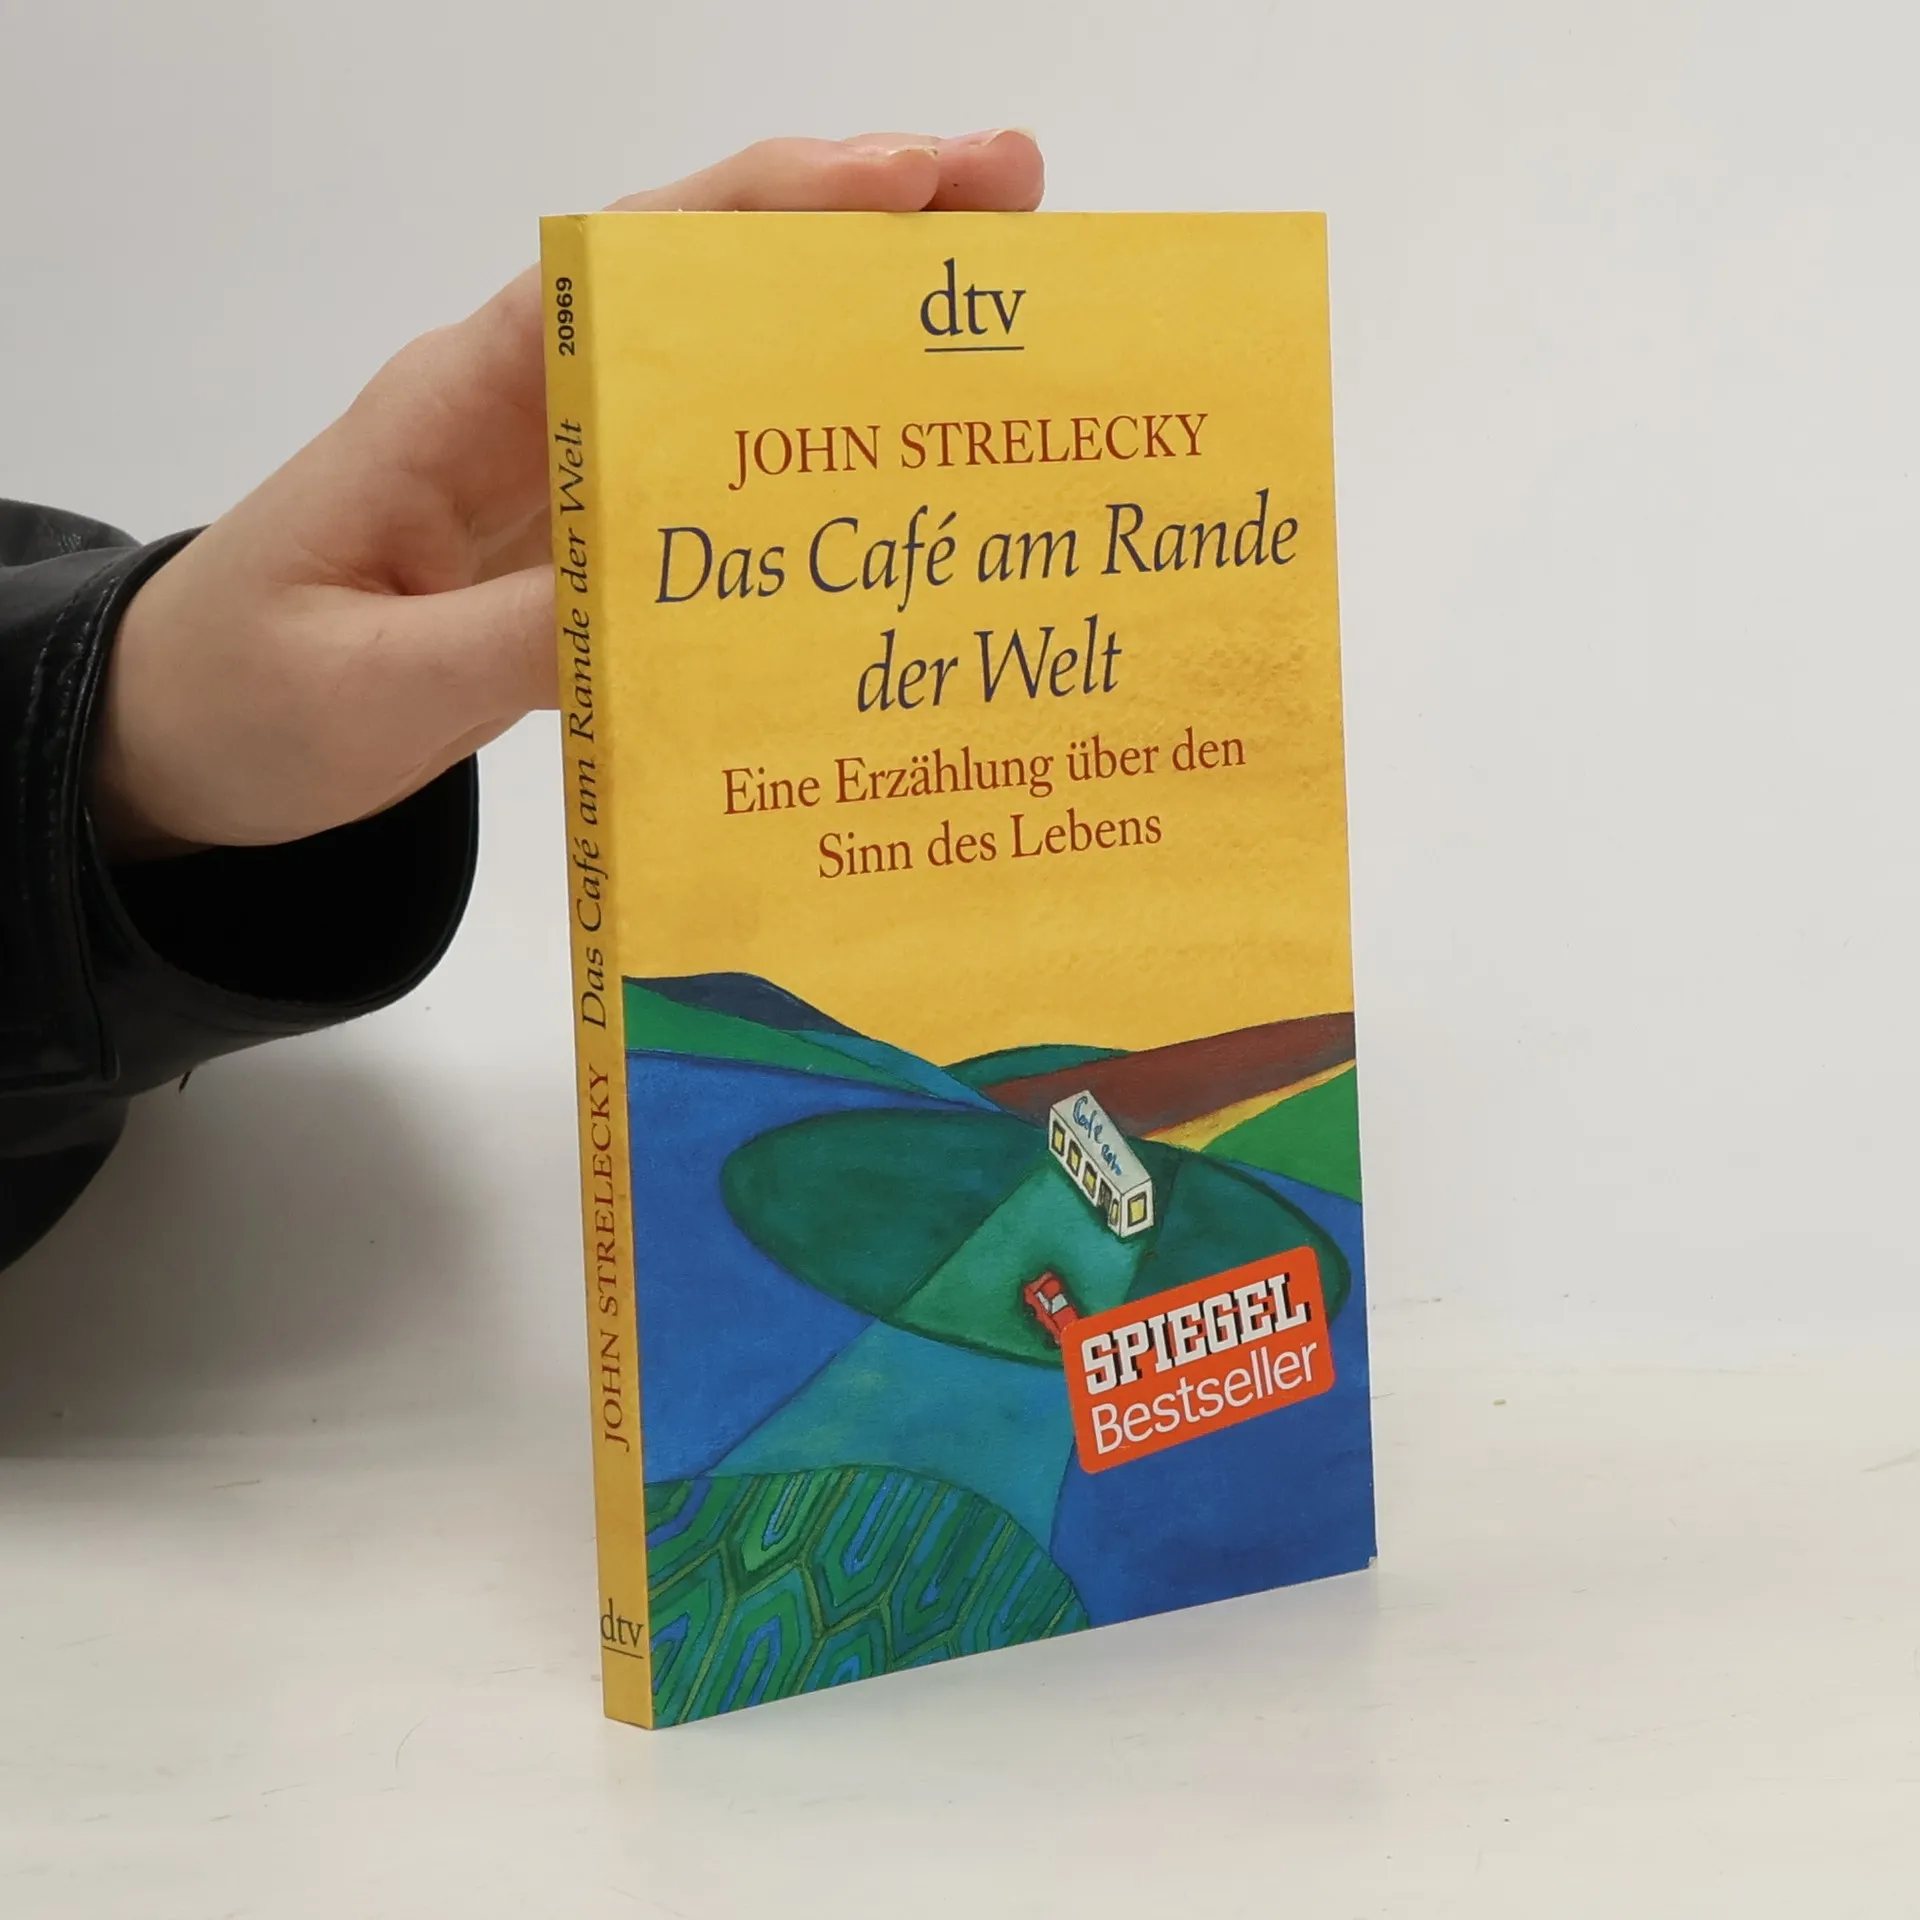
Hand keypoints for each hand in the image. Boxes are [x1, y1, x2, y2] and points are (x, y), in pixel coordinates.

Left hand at [90, 130, 1044, 857]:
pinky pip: (704, 487)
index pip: (640, 265)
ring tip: (986, 329)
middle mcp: (526, 411)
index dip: (780, 208)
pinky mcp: (572, 548)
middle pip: (710, 290)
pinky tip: (880, 487)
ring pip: (722, 380)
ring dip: (848, 345)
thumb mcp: (375, 683)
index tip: (914, 184)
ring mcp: (558, 477)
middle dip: (858, 240)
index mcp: (466, 399)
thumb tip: (684, 605)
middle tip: (1017, 220)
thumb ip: (520, 640)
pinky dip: (798, 466)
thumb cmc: (242, 698)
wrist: (172, 743)